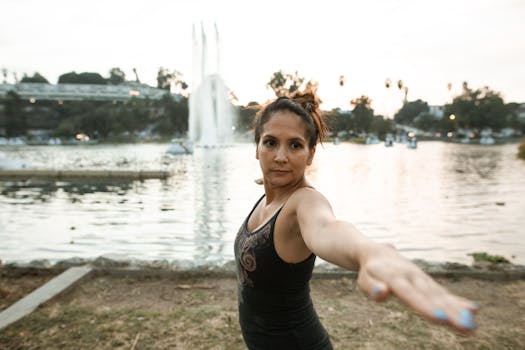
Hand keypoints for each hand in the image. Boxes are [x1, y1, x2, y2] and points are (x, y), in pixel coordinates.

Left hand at [357, 244, 478, 333]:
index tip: (440, 319)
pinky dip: (457, 302)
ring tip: (472, 326)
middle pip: (433, 297)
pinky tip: (474, 310)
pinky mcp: (429, 284)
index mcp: (396, 278)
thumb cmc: (370, 271)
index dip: (425, 306)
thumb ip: (372, 288)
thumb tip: (382, 293)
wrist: (378, 252)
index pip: (411, 294)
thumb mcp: (364, 279)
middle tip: (467, 326)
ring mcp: (423, 280)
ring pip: (442, 296)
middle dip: (450, 312)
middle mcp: (413, 278)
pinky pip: (444, 293)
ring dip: (458, 310)